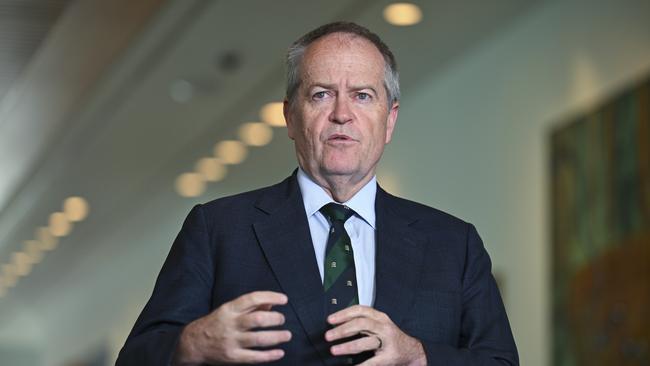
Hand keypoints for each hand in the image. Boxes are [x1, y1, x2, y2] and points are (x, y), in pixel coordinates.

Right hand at [172, 291, 291, 364]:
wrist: (193, 343)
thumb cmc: (215, 324)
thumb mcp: (229, 310)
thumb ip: (251, 306)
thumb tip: (271, 303)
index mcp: (230, 309)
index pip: (252, 298)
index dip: (270, 297)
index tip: (283, 299)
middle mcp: (231, 324)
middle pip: (257, 319)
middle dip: (275, 318)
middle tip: (282, 319)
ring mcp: (231, 342)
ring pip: (258, 339)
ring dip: (276, 337)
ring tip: (287, 335)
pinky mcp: (232, 357)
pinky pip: (254, 357)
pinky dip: (269, 356)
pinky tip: (279, 352)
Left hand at [325, 305, 426, 365]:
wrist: (411, 351)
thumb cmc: (389, 337)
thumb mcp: (378, 324)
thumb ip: (361, 322)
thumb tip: (337, 324)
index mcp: (379, 317)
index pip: (360, 310)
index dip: (344, 314)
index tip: (330, 320)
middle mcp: (384, 327)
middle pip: (361, 324)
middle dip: (343, 330)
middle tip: (328, 336)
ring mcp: (387, 342)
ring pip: (366, 342)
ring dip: (348, 346)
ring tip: (334, 350)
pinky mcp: (389, 357)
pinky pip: (373, 362)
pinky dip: (361, 365)